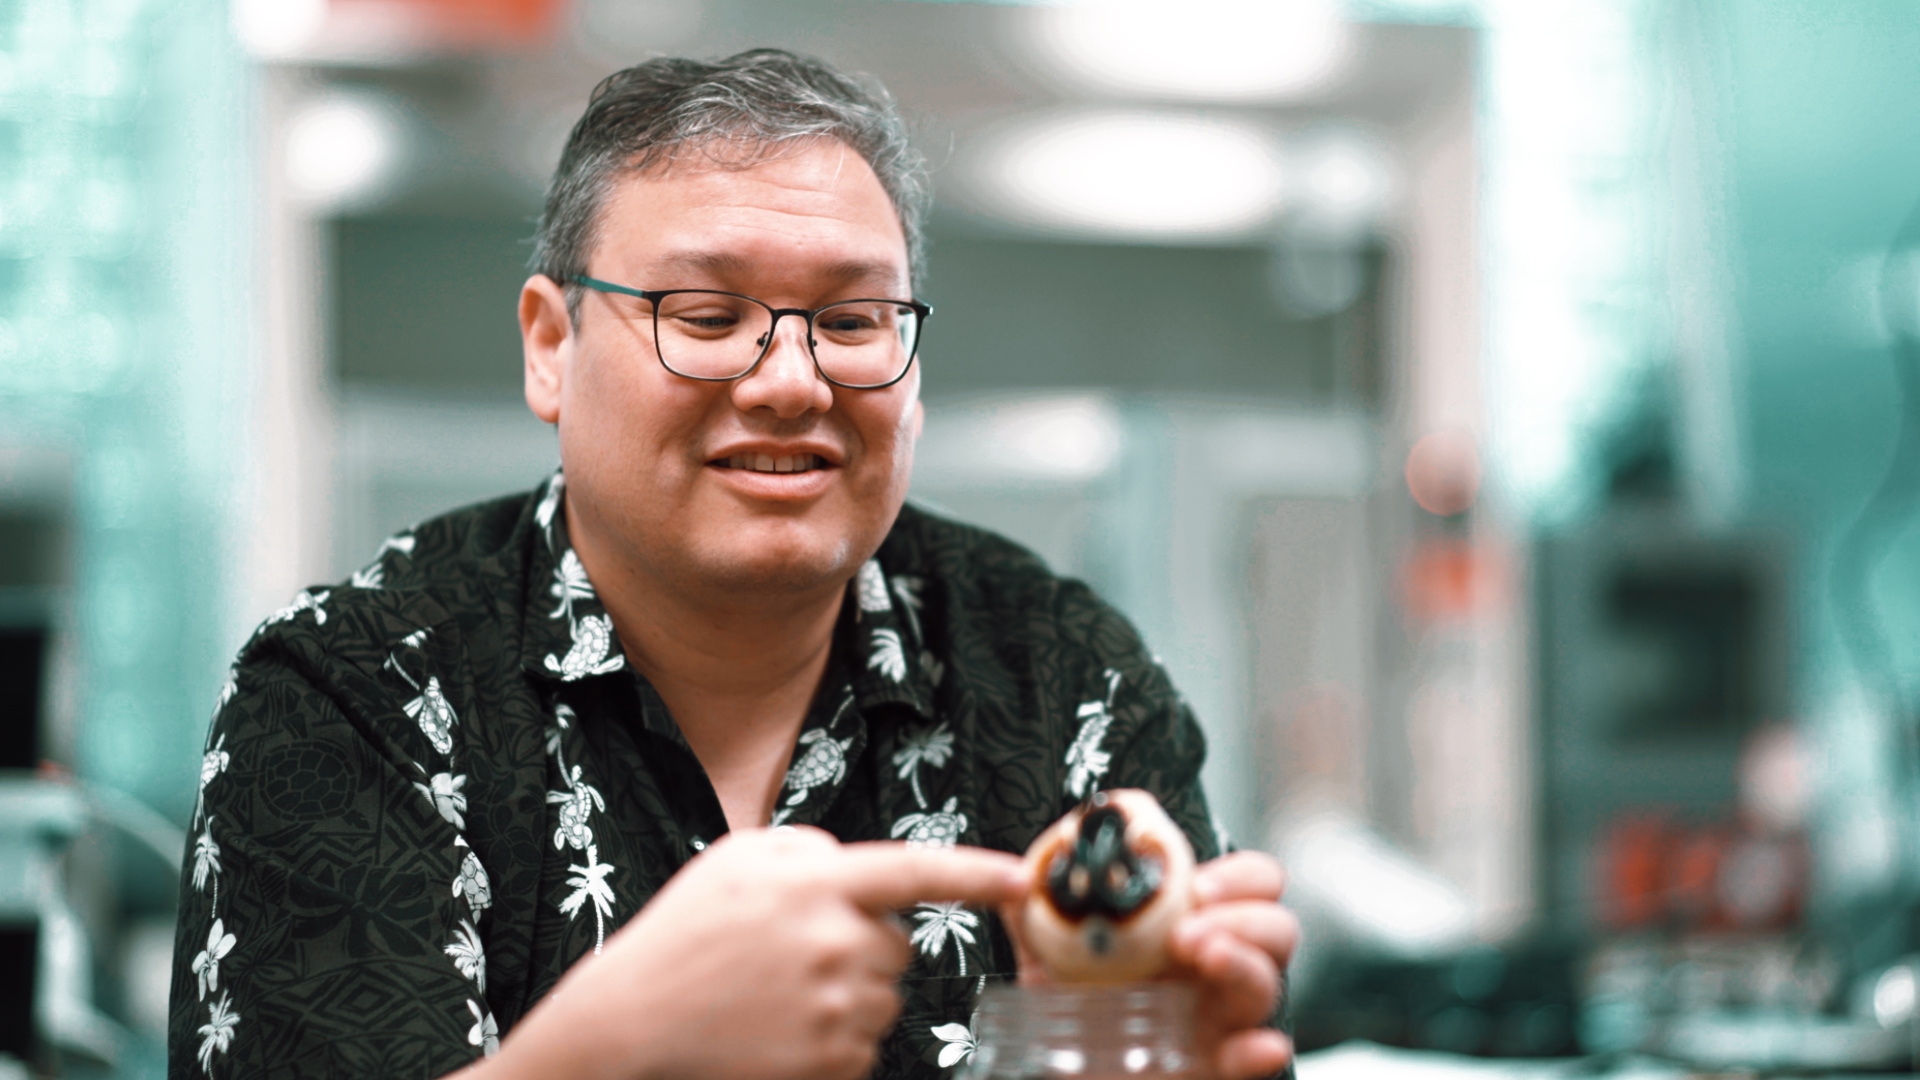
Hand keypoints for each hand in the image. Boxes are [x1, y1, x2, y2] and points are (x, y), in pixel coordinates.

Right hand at [481, 827, 1025, 1079]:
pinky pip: (864, 1044)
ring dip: (849, 993)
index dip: (977, 874)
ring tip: (778, 991)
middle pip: (897, 946)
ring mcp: (835, 1008)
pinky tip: (778, 1027)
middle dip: (861, 945)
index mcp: (815, 883)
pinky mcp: (829, 1061)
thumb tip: (852, 865)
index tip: (1023, 878)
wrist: (632, 1020)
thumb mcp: (739, 857)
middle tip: (793, 951)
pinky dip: (832, 1038)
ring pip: (884, 998)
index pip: (916, 871)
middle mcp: (835, 943)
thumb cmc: (685, 932)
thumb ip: (809, 847)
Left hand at [999, 849, 1297, 1079]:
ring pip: (1266, 984)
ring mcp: (1221, 1015)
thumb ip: (1039, 908)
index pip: (1252, 882)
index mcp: (1193, 920)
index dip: (1239, 877)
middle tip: (1188, 932)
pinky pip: (1250, 1060)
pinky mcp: (1212, 1064)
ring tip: (1203, 958)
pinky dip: (1258, 1051)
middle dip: (1244, 918)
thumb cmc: (1074, 995)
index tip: (1196, 886)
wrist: (1066, 1062)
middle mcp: (1218, 964)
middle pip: (1276, 928)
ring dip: (1243, 963)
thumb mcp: (1052, 946)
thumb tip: (1023, 875)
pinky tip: (1258, 1045)